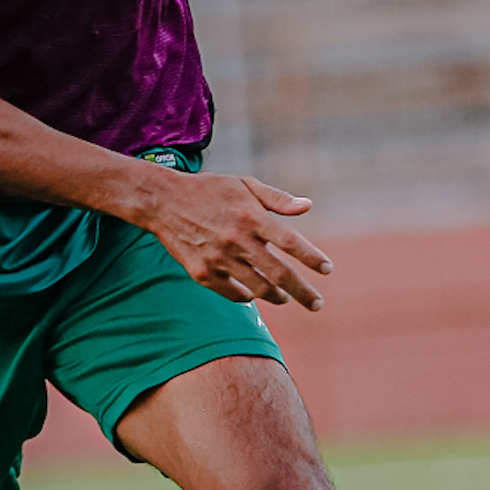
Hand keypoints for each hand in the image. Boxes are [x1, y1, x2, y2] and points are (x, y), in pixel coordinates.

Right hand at [139, 171, 331, 311]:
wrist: (162, 202)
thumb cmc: (208, 190)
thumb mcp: (243, 184)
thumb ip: (276, 198)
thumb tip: (307, 206)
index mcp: (251, 216)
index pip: (290, 242)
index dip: (311, 257)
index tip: (327, 269)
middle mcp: (237, 240)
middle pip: (279, 273)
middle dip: (302, 292)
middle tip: (317, 304)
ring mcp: (219, 259)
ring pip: (257, 287)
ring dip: (276, 296)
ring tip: (286, 298)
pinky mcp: (203, 273)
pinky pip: (233, 293)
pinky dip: (247, 296)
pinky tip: (254, 294)